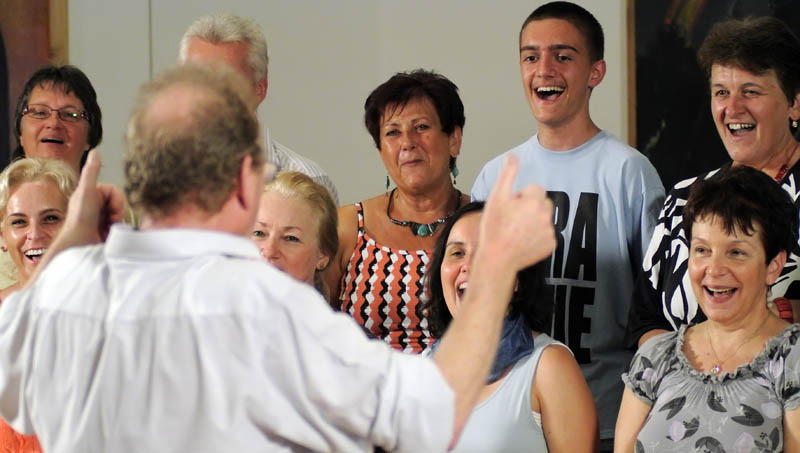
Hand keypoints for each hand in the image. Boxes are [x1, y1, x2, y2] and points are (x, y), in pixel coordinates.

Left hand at [62, 150, 125, 244]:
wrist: (79, 244)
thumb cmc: (80, 219)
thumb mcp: (86, 191)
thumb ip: (92, 172)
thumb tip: (95, 152)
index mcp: (91, 194)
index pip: (115, 191)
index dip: (117, 200)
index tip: (110, 210)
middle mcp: (95, 205)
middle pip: (120, 202)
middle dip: (118, 212)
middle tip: (110, 221)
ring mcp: (100, 218)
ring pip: (122, 214)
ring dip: (118, 222)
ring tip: (107, 229)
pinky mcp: (105, 231)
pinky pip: (121, 226)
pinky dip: (117, 231)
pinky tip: (108, 235)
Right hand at [479, 154, 554, 271]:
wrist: (497, 259)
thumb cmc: (494, 228)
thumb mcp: (497, 197)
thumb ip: (508, 174)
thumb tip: (512, 156)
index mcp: (535, 200)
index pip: (534, 189)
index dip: (520, 197)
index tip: (509, 208)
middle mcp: (547, 215)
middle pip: (542, 202)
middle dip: (530, 207)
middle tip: (512, 220)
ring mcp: (550, 231)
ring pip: (544, 218)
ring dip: (534, 221)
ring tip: (516, 231)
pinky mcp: (552, 245)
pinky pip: (547, 234)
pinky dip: (538, 236)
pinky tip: (523, 241)